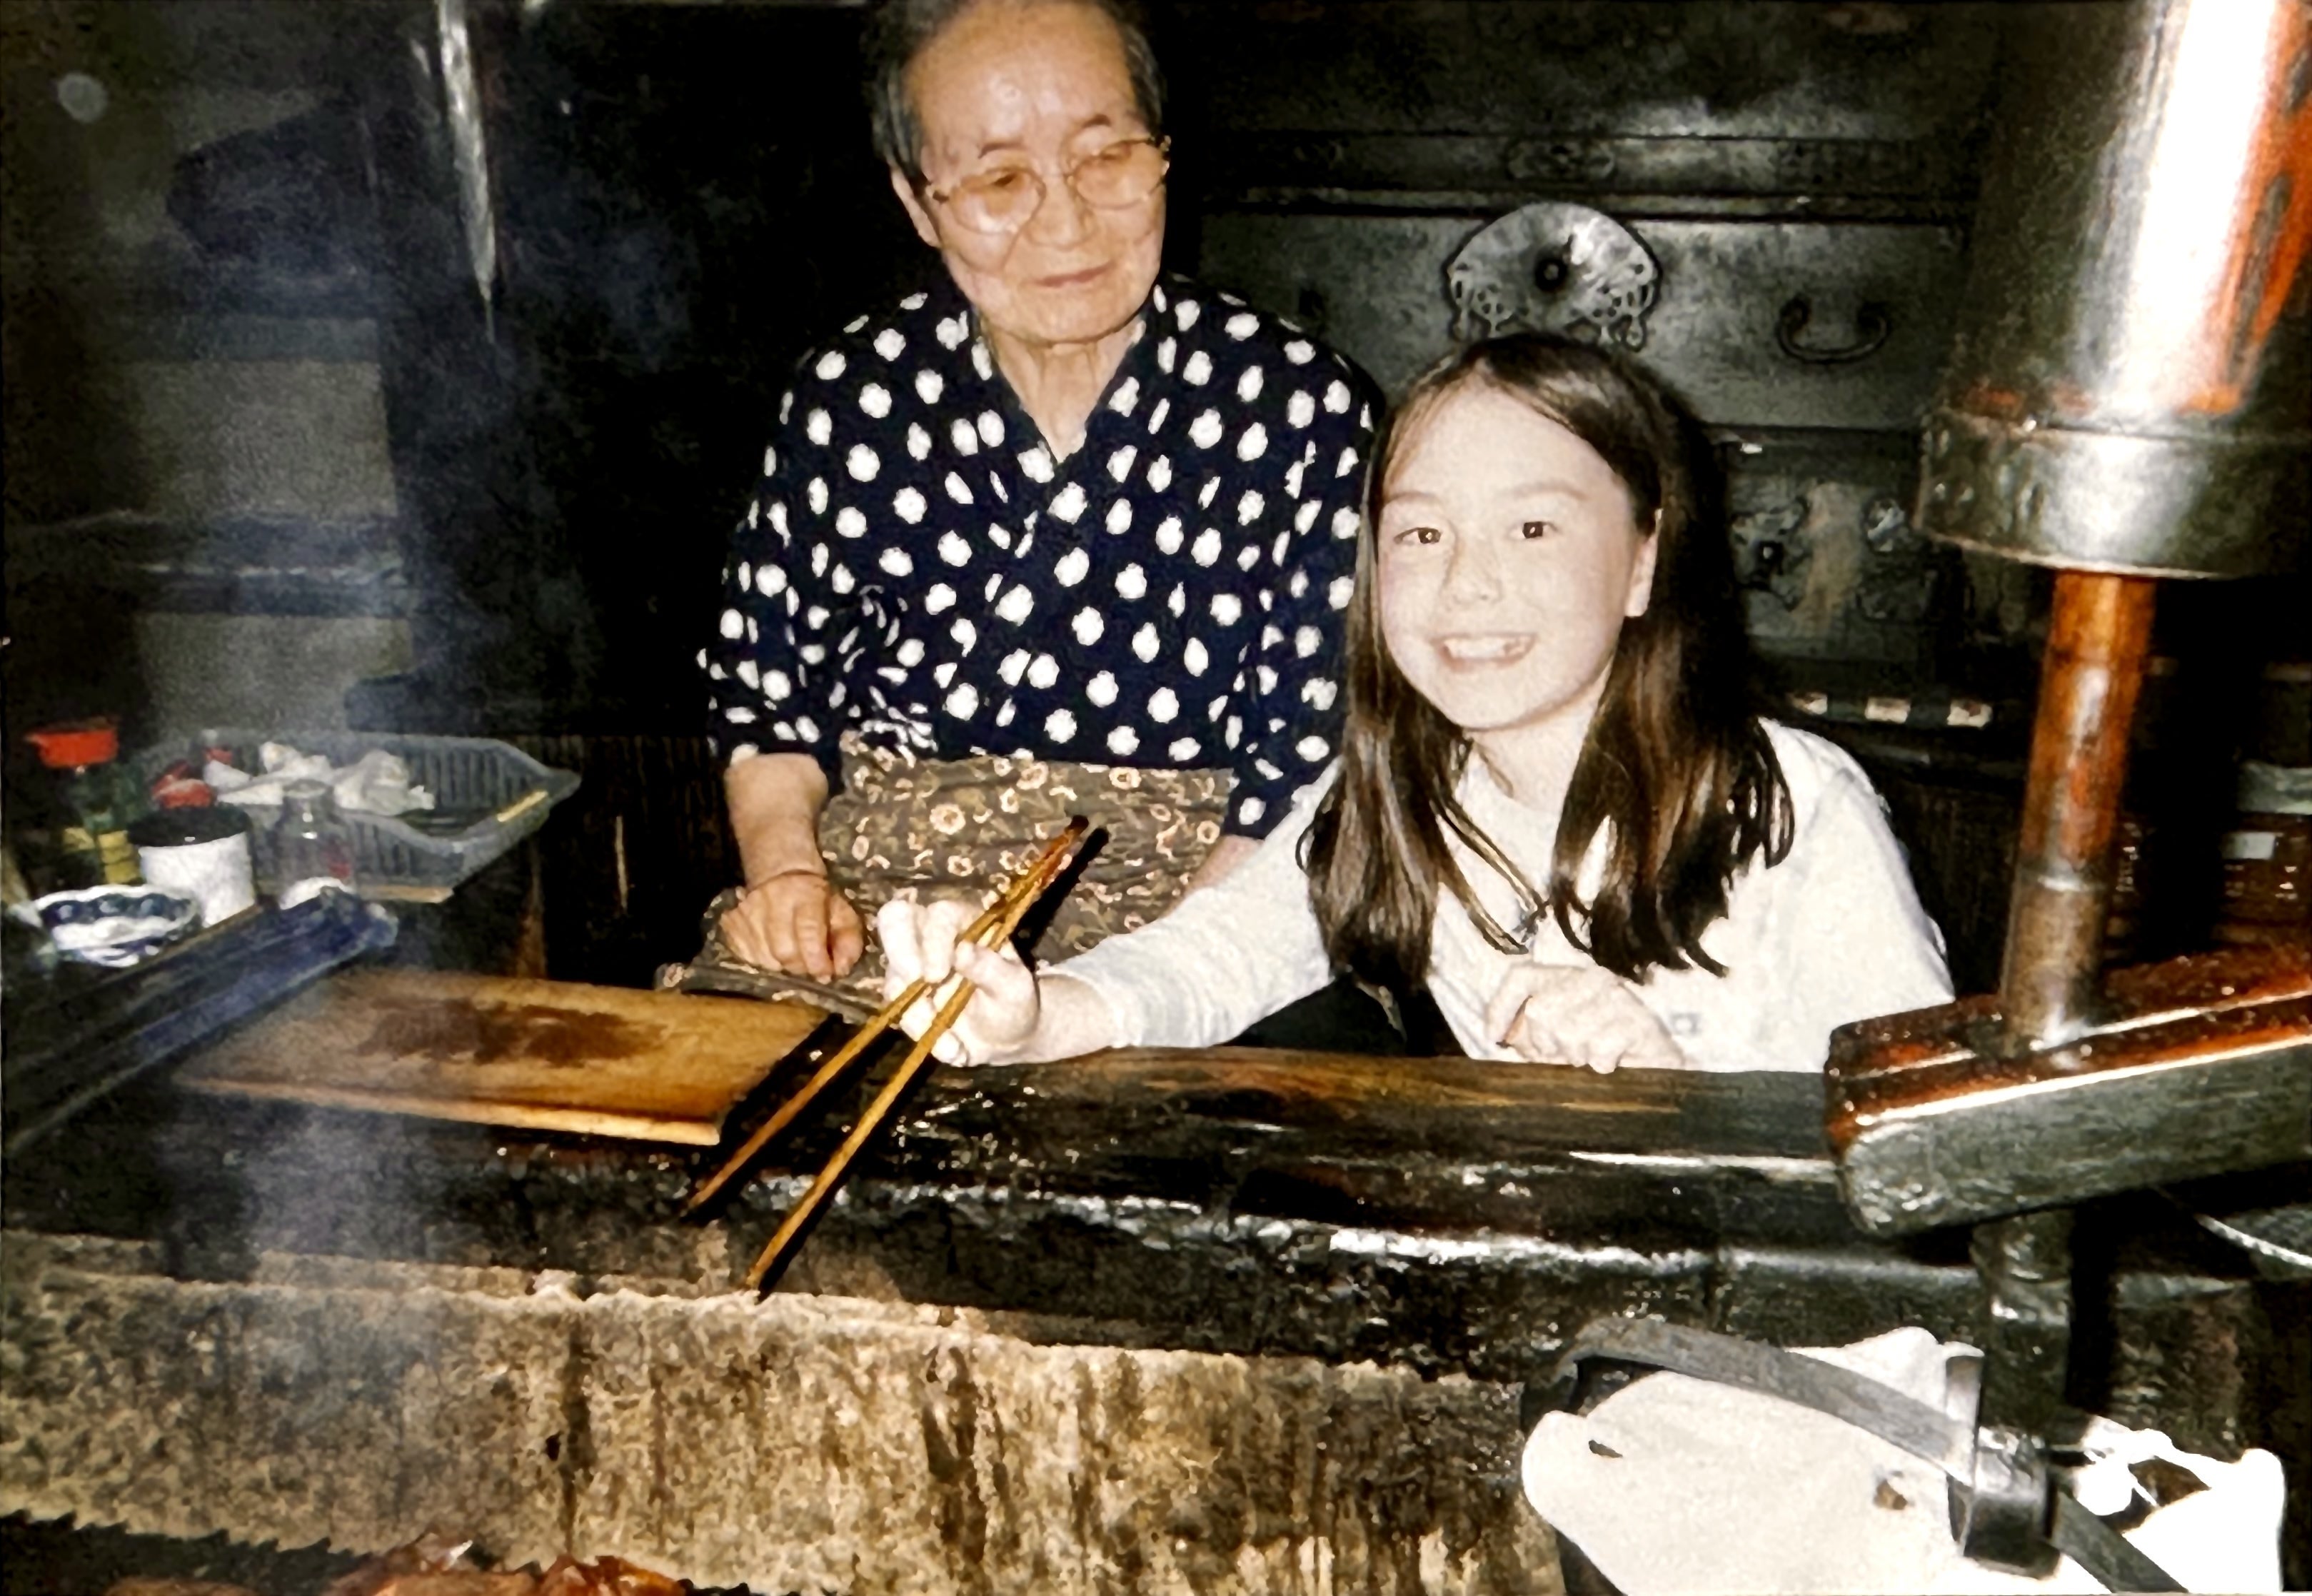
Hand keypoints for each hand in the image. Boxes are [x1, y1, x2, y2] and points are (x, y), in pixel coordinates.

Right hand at [719, 870, 863, 979]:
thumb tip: (839, 970)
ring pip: (763, 958)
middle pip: (783, 951)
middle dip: (800, 967)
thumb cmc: (819, 901)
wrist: (782, 875)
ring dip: (781, 966)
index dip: (817, 960)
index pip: (808, 932)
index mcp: (806, 893)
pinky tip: (772, 953)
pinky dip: (762, 962)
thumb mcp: (843, 914)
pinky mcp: (732, 921)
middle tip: (808, 966)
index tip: (824, 974)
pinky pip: (745, 956)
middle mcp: (773, 899)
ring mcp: (747, 910)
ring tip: (792, 958)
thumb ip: (848, 943)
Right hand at [876, 897, 1042, 1065]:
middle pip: (895, 919)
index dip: (932, 940)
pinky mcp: (905, 998)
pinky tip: (953, 1049)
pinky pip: (899, 1013)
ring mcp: (914, 967)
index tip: (938, 975)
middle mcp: (933, 937)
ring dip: (917, 1013)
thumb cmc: (1015, 1001)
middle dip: (901, 955)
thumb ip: (991, 968)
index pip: (939, 914)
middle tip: (919, 986)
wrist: (1007, 1037)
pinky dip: (923, 1035)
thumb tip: (962, 950)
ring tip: (953, 1041)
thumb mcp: (1015, 986)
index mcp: (966, 923)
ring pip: (893, 976)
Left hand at [1483, 963, 1686, 1072]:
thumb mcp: (1556, 1041)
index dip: (1500, 1006)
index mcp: (1566, 977)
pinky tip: (1612, 1064)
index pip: (1521, 977)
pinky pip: (1599, 1049)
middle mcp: (1590, 978)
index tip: (1495, 1038)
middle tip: (1568, 1057)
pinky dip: (1601, 1065)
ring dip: (1576, 1057)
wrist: (1659, 1070)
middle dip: (1546, 1046)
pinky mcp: (1639, 1021)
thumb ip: (1527, 1033)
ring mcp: (1617, 996)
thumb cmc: (1600, 1054)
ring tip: (1590, 1059)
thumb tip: (1497, 1034)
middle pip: (1540, 1013)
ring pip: (1568, 1033)